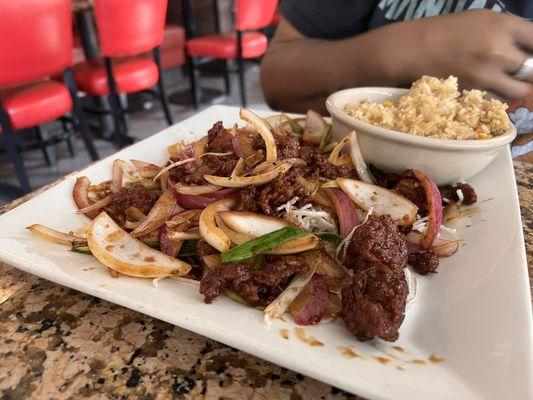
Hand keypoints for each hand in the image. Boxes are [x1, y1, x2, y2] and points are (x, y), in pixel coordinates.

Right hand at [396, 9, 532, 98]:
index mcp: (504, 25)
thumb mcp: (481, 20)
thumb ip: (507, 32)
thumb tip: (527, 47)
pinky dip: (498, 97)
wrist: (412, 50)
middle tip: (521, 72)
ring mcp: (487, 73)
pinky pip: (498, 99)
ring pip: (520, 89)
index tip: (531, 56)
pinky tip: (489, 90)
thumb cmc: (444, 32)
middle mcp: (499, 49)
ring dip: (516, 88)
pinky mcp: (474, 91)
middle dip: (529, 71)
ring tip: (505, 83)